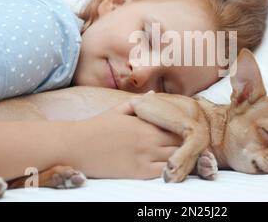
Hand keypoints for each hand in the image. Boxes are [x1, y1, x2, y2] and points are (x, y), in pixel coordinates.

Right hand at [66, 100, 182, 179]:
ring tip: (184, 159)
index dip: (185, 129)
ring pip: (177, 157)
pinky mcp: (138, 171)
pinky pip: (164, 172)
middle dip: (188, 144)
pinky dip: (171, 171)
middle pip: (182, 141)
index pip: (178, 125)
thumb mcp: (118, 110)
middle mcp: (149, 137)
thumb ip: (139, 103)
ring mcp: (145, 155)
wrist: (76, 145)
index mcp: (146, 122)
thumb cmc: (96, 127)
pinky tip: (171, 170)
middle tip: (191, 147)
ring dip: (183, 158)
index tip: (187, 132)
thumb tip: (154, 94)